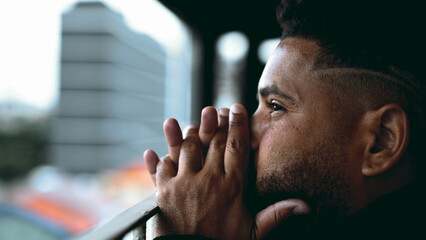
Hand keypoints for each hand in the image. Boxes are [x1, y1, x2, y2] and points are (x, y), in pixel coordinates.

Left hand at [146, 104, 309, 238]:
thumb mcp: (253, 232)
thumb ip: (276, 214)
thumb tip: (305, 206)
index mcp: (232, 186)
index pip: (237, 147)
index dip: (237, 125)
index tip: (237, 109)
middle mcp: (208, 179)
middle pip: (213, 142)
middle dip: (217, 122)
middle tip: (218, 109)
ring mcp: (184, 183)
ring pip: (188, 147)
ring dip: (191, 133)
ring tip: (195, 125)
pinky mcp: (164, 191)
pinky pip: (162, 166)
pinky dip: (160, 158)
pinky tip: (155, 150)